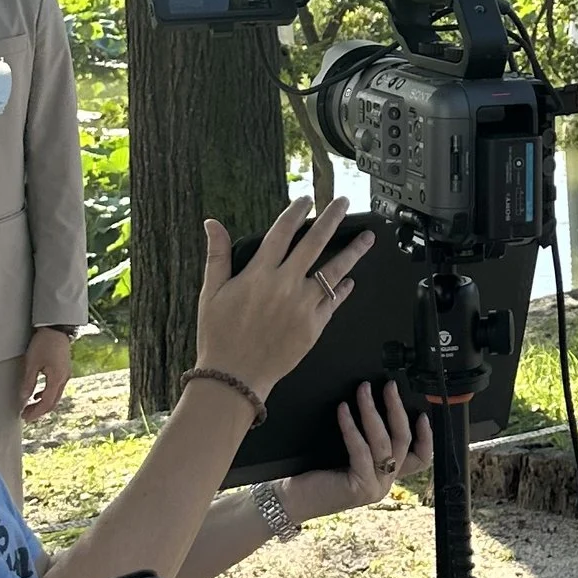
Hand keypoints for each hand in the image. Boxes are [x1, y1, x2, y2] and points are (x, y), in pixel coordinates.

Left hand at [20, 327, 73, 420]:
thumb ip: (29, 382)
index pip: (46, 402)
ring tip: (30, 406)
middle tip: (26, 414)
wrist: (56, 329)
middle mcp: (64, 379)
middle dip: (39, 410)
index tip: (25, 417)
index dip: (36, 412)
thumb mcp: (32, 363)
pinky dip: (47, 394)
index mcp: (57, 379)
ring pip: (55, 396)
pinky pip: (56, 388)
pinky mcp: (64, 370)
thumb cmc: (44, 343)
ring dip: (43, 403)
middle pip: (53, 402)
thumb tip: (23, 398)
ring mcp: (65, 374)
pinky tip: (38, 394)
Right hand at [196, 198, 374, 395]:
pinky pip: (334, 302)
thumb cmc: (219, 336)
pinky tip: (351, 280)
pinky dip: (344, 289)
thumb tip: (212, 223)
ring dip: (352, 252)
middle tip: (343, 203)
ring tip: (367, 238)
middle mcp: (285, 285)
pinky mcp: (314, 326)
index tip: (306, 199)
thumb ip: (217, 255)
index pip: (282, 231)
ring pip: (333, 271)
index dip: (296, 212)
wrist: (234, 377)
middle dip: (331, 219)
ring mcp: (303, 305)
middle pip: (314, 243)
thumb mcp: (210, 292)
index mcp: (259, 273)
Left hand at [288, 380, 429, 521]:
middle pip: (404, 441)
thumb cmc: (315, 471)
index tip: (422, 412)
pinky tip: (342, 409)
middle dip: (397, 408)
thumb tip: (375, 401)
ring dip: (372, 410)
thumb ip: (367, 440)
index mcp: (386, 474)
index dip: (426, 436)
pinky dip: (351, 426)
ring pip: (384, 442)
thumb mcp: (349, 454)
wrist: (292, 499)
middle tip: (389, 386)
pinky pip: (361, 449)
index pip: (420, 459)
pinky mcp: (359, 487)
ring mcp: (375, 487)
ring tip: (363, 390)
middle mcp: (385, 483)